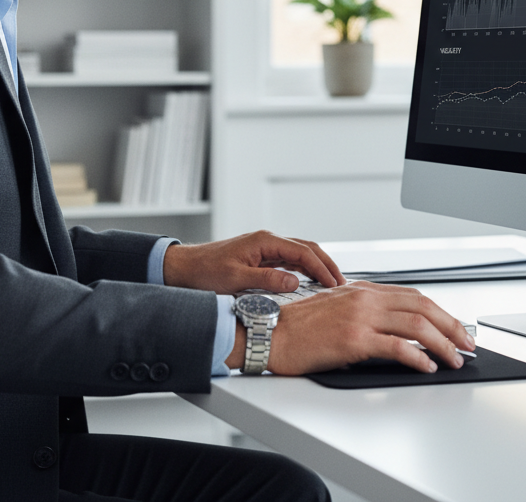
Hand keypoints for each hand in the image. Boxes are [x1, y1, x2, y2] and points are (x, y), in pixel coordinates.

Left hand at [163, 230, 344, 294]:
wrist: (183, 269)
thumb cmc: (204, 272)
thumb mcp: (235, 278)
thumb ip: (266, 280)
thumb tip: (295, 282)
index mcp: (264, 241)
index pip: (303, 251)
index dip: (322, 267)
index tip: (335, 284)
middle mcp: (267, 241)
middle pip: (306, 248)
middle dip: (326, 264)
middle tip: (341, 283)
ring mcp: (264, 249)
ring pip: (300, 254)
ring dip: (317, 266)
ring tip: (332, 284)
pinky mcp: (260, 258)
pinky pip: (289, 261)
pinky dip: (304, 269)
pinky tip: (311, 281)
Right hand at [258, 281, 474, 374]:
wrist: (270, 334)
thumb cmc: (298, 328)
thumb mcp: (335, 310)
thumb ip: (363, 312)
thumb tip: (392, 330)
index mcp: (360, 289)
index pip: (412, 295)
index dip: (439, 311)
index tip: (454, 327)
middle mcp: (363, 298)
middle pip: (421, 305)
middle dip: (450, 325)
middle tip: (467, 343)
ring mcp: (359, 317)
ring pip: (415, 324)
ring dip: (442, 343)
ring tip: (454, 358)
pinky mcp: (353, 339)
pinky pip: (396, 346)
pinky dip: (417, 357)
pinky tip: (427, 366)